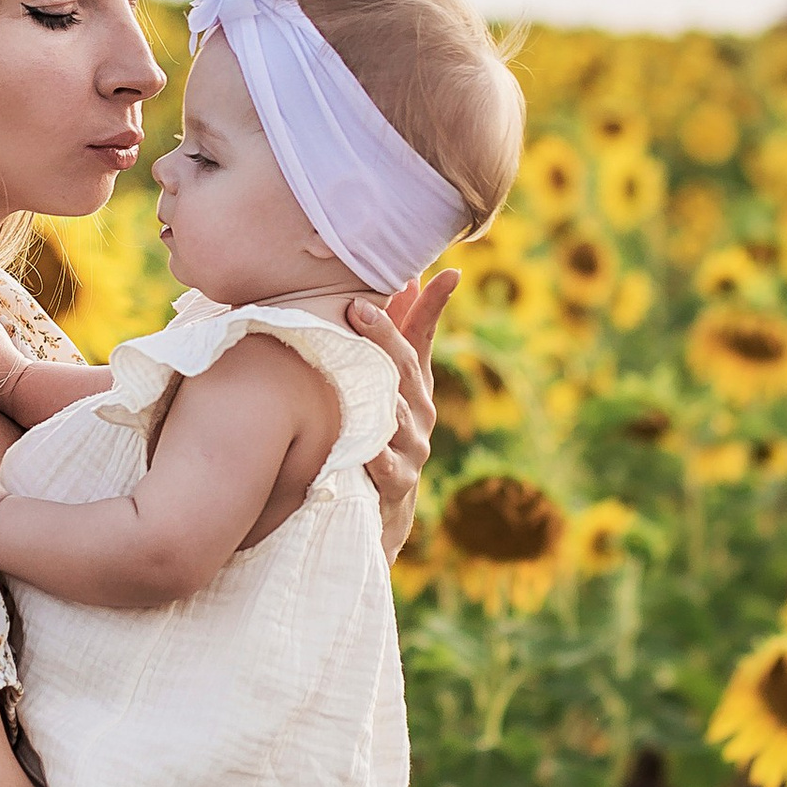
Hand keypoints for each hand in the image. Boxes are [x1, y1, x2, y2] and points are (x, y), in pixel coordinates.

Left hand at [351, 269, 454, 562]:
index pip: (423, 337)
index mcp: (414, 385)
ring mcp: (411, 449)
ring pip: (398, 415)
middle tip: (357, 305)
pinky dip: (375, 454)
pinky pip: (385, 466)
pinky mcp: (397, 484)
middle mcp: (419, 413)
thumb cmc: (381, 438)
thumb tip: (407, 278)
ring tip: (358, 367)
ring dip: (380, 392)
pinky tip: (363, 444)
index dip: (430, 305)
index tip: (429, 274)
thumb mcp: (390, 387)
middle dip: (384, 335)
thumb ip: (399, 336)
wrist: (380, 512)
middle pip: (405, 368)